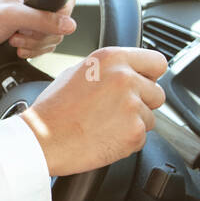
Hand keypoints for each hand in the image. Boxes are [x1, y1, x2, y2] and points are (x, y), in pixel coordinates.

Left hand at [0, 0, 76, 67]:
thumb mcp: (12, 17)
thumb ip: (42, 20)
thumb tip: (68, 25)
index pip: (63, 2)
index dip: (56, 18)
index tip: (38, 25)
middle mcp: (34, 2)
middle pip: (59, 24)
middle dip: (38, 35)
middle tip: (19, 33)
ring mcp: (32, 20)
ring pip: (52, 38)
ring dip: (33, 44)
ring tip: (13, 40)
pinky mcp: (29, 36)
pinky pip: (44, 47)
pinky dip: (32, 51)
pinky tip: (17, 49)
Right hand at [20, 47, 167, 176]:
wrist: (42, 140)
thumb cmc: (52, 110)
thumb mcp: (76, 73)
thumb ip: (108, 69)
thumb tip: (127, 71)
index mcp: (112, 59)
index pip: (157, 62)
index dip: (150, 76)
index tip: (143, 84)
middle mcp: (125, 78)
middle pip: (157, 93)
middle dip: (142, 103)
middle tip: (115, 111)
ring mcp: (132, 106)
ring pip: (150, 117)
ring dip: (133, 123)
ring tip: (104, 125)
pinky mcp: (134, 133)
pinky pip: (142, 138)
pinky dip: (126, 141)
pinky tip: (104, 138)